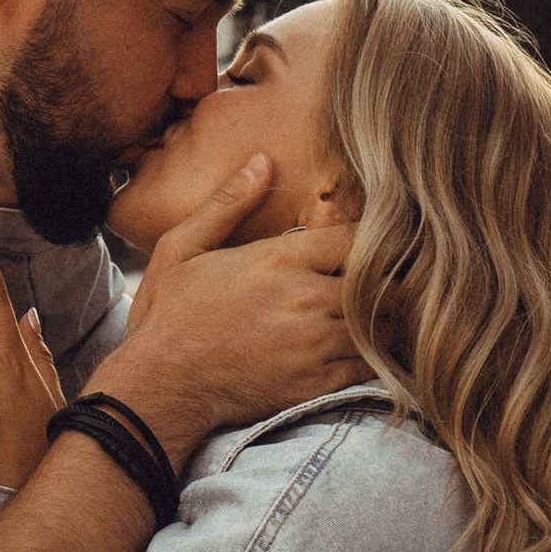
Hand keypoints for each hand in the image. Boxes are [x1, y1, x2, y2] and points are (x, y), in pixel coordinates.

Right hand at [89, 155, 368, 465]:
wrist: (160, 390)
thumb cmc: (167, 318)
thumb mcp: (182, 248)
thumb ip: (227, 203)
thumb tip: (261, 161)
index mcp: (278, 260)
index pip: (355, 237)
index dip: (368, 237)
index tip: (368, 241)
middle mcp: (304, 298)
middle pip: (380, 280)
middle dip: (388, 276)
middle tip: (390, 275)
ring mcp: (314, 343)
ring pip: (383, 323)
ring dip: (386, 314)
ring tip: (382, 308)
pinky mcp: (317, 382)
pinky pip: (370, 364)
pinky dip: (378, 353)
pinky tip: (371, 345)